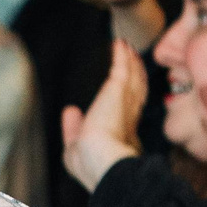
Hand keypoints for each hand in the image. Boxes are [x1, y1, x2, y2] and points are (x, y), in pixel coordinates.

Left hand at [61, 38, 147, 195]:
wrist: (99, 161)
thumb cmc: (89, 162)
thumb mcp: (75, 145)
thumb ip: (73, 127)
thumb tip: (70, 111)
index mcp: (121, 132)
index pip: (129, 110)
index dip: (129, 97)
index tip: (126, 87)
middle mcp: (127, 115)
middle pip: (136, 89)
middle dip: (135, 74)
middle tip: (132, 60)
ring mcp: (125, 101)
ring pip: (133, 76)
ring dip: (130, 61)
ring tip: (127, 49)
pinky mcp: (117, 88)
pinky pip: (122, 66)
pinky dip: (121, 55)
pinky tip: (118, 44)